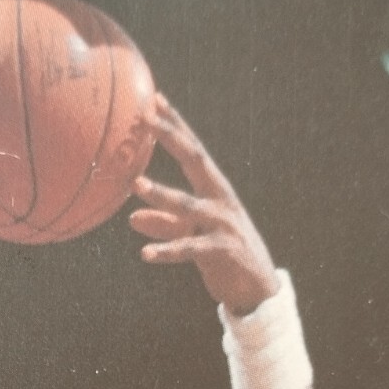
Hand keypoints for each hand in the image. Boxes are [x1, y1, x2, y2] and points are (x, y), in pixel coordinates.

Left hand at [129, 94, 278, 315]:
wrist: (256, 288)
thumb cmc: (223, 256)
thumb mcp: (192, 236)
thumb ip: (165, 224)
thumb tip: (132, 217)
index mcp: (214, 190)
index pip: (193, 150)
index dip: (175, 126)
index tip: (155, 100)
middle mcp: (220, 199)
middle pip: (195, 161)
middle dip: (172, 138)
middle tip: (147, 119)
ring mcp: (223, 223)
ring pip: (188, 206)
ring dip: (162, 194)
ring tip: (137, 185)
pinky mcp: (223, 251)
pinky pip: (190, 249)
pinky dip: (167, 252)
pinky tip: (145, 254)